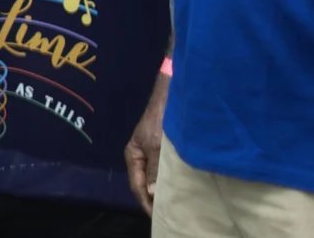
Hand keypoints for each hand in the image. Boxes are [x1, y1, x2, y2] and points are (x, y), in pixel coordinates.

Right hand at [125, 72, 168, 214]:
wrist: (172, 97)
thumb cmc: (160, 120)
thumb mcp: (156, 145)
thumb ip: (154, 169)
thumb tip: (151, 193)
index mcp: (133, 155)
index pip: (136, 185)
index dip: (146, 202)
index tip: (158, 216)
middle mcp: (141, 156)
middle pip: (145, 183)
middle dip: (153, 199)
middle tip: (167, 214)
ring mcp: (153, 152)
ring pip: (155, 177)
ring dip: (162, 190)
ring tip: (174, 205)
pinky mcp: (164, 149)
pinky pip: (165, 170)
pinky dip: (170, 181)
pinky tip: (179, 187)